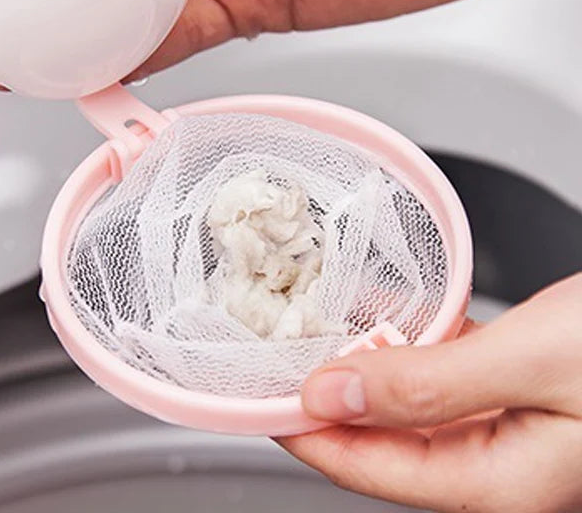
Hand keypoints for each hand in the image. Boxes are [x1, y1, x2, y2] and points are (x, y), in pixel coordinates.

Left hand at [277, 273, 581, 512]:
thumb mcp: (526, 363)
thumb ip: (429, 385)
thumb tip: (330, 397)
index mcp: (497, 480)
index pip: (369, 467)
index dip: (306, 432)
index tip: (259, 396)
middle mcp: (498, 460)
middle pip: (383, 436)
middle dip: (327, 395)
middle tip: (280, 351)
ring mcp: (507, 421)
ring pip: (409, 398)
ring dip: (364, 360)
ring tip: (317, 322)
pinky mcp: (516, 383)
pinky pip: (442, 366)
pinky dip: (408, 336)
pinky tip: (380, 305)